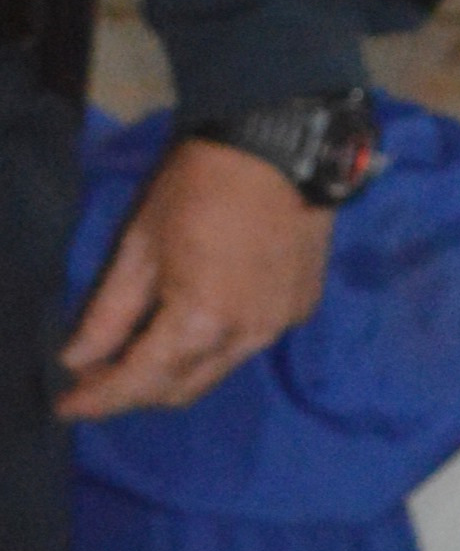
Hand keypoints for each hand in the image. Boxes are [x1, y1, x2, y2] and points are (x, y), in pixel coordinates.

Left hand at [58, 140, 334, 419]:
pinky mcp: (300, 309)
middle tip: (99, 375)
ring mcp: (279, 326)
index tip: (68, 406)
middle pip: (182, 389)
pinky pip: (249, 343)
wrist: (281, 145)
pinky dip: (217, 341)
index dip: (100, 399)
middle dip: (136, 391)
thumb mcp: (141, 245)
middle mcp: (245, 338)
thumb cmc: (199, 186)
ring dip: (177, 369)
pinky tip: (201, 313)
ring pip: (217, 370)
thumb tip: (79, 358)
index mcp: (201, 321)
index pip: (141, 382)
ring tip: (145, 349)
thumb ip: (110, 312)